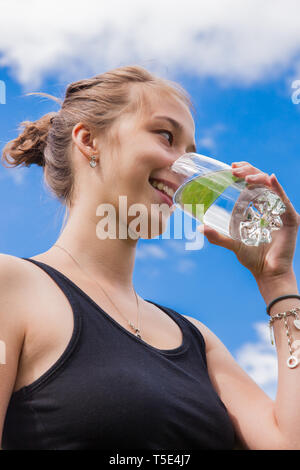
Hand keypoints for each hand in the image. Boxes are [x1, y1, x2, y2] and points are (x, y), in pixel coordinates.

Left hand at [197, 161, 299, 280]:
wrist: (267, 273)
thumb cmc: (252, 257)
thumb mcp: (232, 243)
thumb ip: (217, 236)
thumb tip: (199, 229)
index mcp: (258, 207)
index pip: (252, 183)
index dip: (244, 172)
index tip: (230, 167)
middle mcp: (270, 206)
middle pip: (261, 180)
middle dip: (248, 171)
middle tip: (234, 170)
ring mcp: (280, 211)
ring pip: (271, 186)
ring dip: (258, 177)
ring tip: (245, 176)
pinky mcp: (290, 218)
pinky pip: (284, 200)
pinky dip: (278, 188)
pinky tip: (271, 179)